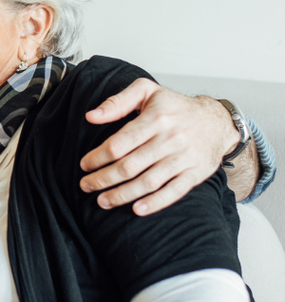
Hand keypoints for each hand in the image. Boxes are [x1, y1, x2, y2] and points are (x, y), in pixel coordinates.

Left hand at [79, 78, 237, 214]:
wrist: (217, 121)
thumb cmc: (176, 107)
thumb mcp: (147, 91)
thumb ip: (117, 101)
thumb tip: (91, 116)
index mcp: (156, 118)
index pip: (119, 143)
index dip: (98, 157)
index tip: (84, 165)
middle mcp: (171, 139)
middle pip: (130, 166)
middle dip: (103, 179)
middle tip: (86, 185)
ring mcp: (184, 158)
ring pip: (148, 182)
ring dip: (122, 195)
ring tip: (102, 201)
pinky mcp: (196, 173)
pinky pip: (174, 192)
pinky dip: (155, 203)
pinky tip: (137, 209)